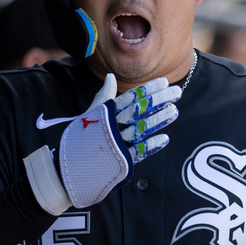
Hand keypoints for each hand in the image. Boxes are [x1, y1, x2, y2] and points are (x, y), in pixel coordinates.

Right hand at [25, 74, 180, 214]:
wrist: (69, 167)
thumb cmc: (81, 137)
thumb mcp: (91, 113)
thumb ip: (104, 96)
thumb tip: (110, 76)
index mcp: (105, 113)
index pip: (130, 97)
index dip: (148, 89)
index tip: (164, 81)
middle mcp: (111, 126)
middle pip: (139, 110)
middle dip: (159, 100)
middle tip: (177, 92)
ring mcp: (116, 144)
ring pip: (141, 129)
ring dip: (159, 120)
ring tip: (175, 112)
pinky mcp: (119, 161)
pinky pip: (138, 152)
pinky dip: (151, 145)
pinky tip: (165, 139)